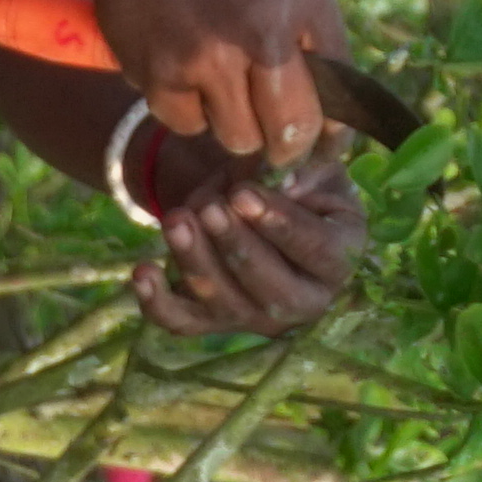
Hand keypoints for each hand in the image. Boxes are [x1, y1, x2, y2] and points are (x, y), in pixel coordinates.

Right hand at [65, 0, 350, 162]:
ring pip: (233, 138)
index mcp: (289, 17)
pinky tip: (185, 68)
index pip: (319, 113)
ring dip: (234, 122)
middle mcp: (246, 43)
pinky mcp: (152, 75)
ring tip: (225, 81)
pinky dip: (188, 108)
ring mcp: (196, 63)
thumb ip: (325, 48)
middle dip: (283, 142)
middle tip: (274, 129)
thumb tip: (334, 127)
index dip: (323, 139)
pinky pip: (184, 123)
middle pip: (280, 137)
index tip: (318, 144)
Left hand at [136, 149, 366, 334]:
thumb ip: (310, 159)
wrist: (260, 200)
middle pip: (273, 292)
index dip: (280, 225)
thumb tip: (284, 174)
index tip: (243, 194)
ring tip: (176, 220)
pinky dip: (158, 303)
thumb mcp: (314, 162)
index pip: (316, 249)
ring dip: (197, 263)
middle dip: (237, 248)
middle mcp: (304, 300)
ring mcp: (256, 316)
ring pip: (225, 304)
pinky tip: (142, 272)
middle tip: (210, 209)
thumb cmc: (298, 180)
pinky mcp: (213, 320)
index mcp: (338, 257)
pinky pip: (183, 322)